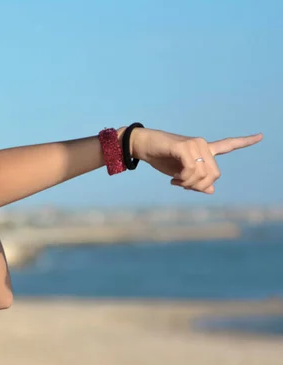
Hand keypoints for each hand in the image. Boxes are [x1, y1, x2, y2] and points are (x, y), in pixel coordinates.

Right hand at [130, 128, 262, 193]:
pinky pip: (191, 170)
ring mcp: (195, 144)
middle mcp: (203, 145)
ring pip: (202, 174)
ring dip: (188, 184)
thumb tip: (211, 190)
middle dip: (199, 186)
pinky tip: (173, 178)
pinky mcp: (184, 147)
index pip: (228, 145)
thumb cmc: (160, 158)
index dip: (245, 141)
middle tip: (183, 185)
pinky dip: (183, 178)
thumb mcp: (179, 174)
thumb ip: (196, 181)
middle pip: (214, 174)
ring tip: (176, 181)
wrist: (142, 146)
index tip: (261, 136)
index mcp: (204, 150)